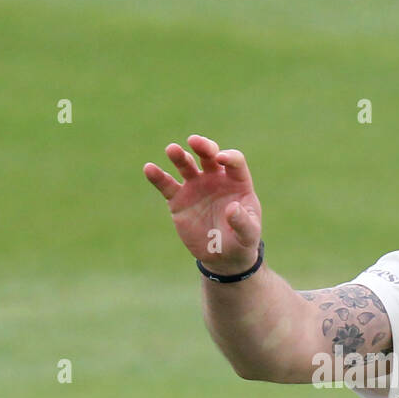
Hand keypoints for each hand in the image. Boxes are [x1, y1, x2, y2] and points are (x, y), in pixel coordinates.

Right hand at [144, 135, 262, 273]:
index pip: (234, 161)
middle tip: (194, 141)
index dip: (228, 157)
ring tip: (172, 149)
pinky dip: (158, 176)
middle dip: (203, 146)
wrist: (223, 256)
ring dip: (179, 156)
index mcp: (237, 182)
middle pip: (209, 155)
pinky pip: (167, 184)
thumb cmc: (241, 240)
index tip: (220, 159)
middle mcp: (215, 178)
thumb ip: (243, 222)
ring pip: (186, 165)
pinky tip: (149, 168)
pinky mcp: (178, 199)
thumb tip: (232, 209)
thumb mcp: (249, 234)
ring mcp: (196, 187)